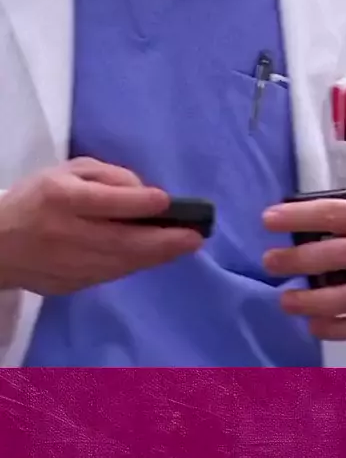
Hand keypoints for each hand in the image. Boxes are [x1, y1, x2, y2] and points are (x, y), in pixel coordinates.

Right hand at [0, 157, 202, 294]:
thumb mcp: (67, 172)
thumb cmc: (38, 198)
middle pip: (121, 240)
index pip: (103, 203)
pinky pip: (112, 274)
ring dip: (157, 255)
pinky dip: (138, 265)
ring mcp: (68, 265)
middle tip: (195, 236)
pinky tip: (157, 256)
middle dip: (163, 240)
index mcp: (60, 198)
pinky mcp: (71, 285)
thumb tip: (144, 193)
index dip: (137, 203)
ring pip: (121, 263)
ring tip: (185, 245)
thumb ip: (107, 177)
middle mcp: (65, 234)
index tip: (166, 201)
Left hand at [263, 183, 345, 340]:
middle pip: (331, 257)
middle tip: (270, 263)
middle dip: (293, 260)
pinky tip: (315, 326)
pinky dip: (337, 330)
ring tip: (286, 300)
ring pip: (344, 298)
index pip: (332, 215)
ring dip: (309, 301)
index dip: (297, 217)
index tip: (267, 220)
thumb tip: (314, 203)